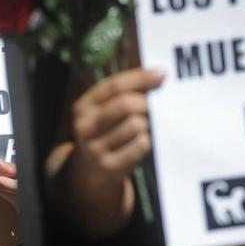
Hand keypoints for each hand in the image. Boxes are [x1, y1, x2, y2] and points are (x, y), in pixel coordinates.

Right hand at [72, 67, 163, 181]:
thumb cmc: (106, 132)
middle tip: (159, 105)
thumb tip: (159, 76)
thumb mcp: (104, 110)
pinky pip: (140, 145)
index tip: (161, 74)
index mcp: (83, 106)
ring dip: (147, 124)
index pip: (114, 86)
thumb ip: (125, 92)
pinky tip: (143, 141)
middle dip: (147, 102)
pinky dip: (147, 140)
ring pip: (136, 125)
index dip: (139, 78)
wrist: (90, 171)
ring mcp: (94, 148)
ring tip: (146, 127)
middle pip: (126, 105)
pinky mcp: (109, 166)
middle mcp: (84, 127)